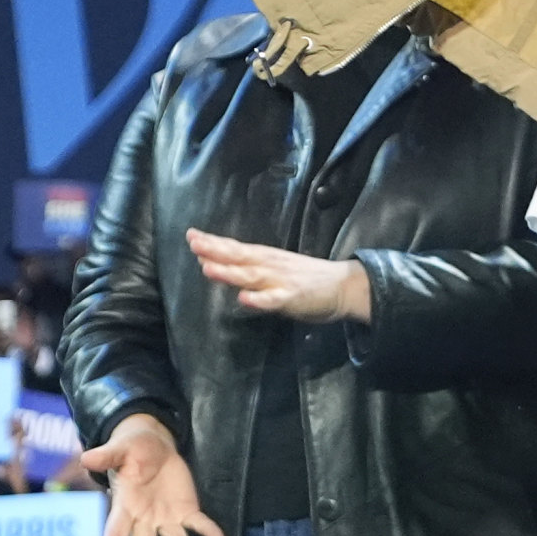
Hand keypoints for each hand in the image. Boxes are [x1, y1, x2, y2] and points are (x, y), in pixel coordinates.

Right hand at [79, 414, 226, 535]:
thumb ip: (106, 456)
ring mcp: (166, 518)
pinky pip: (198, 524)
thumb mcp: (120, 448)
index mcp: (125, 506)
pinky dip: (208, 532)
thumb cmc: (132, 449)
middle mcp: (144, 519)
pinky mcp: (186, 511)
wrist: (155, 446)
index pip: (116, 532)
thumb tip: (84, 458)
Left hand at [184, 229, 370, 325]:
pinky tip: (244, 299)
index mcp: (266, 258)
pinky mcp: (292, 298)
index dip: (213, 242)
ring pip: (251, 276)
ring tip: (208, 268)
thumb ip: (250, 269)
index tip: (192, 235)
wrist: (344, 285)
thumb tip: (219, 266)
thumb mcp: (275, 269)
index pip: (235, 248)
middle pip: (239, 257)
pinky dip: (258, 300)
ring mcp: (281, 281)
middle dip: (215, 250)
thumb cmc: (308, 279)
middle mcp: (270, 265)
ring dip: (229, 272)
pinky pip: (273, 300)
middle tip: (193, 242)